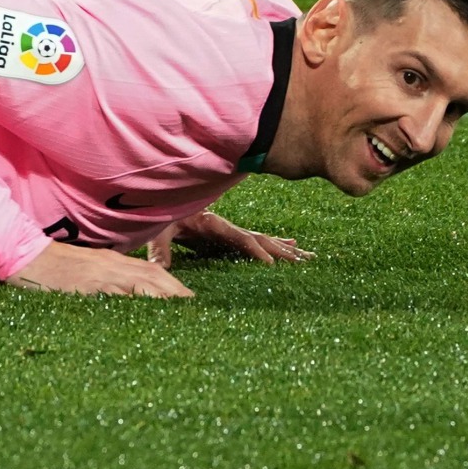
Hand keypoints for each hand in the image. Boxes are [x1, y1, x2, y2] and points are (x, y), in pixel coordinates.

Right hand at [6, 241, 193, 297]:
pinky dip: (136, 303)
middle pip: (154, 275)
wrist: (23, 256)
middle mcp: (112, 265)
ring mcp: (101, 275)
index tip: (189, 301)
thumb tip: (129, 299)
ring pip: (142, 283)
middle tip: (195, 309)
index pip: (152, 271)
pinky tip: (148, 314)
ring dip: (165, 297)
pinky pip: (117, 295)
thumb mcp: (86, 271)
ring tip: (182, 314)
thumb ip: (108, 281)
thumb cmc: (53, 268)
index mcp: (113, 262)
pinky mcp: (87, 286)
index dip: (174, 286)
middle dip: (177, 292)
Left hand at [145, 210, 314, 268]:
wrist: (166, 199)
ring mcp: (231, 231)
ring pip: (265, 239)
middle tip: (303, 261)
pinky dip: (277, 244)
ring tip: (308, 257)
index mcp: (214, 225)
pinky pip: (258, 241)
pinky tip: (294, 246)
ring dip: (286, 248)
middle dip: (282, 250)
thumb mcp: (159, 230)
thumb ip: (160, 249)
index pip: (240, 239)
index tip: (271, 263)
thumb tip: (159, 269)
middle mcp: (228, 227)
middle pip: (261, 239)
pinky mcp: (230, 236)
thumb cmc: (162, 216)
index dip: (255, 251)